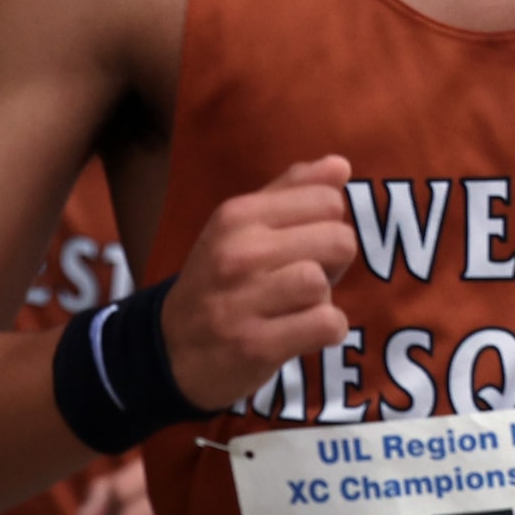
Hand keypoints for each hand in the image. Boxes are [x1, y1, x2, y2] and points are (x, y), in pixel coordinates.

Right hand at [162, 156, 356, 412]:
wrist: (172, 349)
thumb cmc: (220, 280)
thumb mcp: (241, 226)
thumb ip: (291, 190)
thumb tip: (341, 164)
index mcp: (238, 214)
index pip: (328, 200)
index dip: (328, 224)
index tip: (303, 245)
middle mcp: (237, 252)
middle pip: (338, 241)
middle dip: (333, 264)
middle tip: (302, 280)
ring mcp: (243, 300)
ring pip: (324, 284)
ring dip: (324, 300)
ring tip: (297, 306)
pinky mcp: (256, 345)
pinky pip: (326, 325)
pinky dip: (327, 330)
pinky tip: (303, 332)